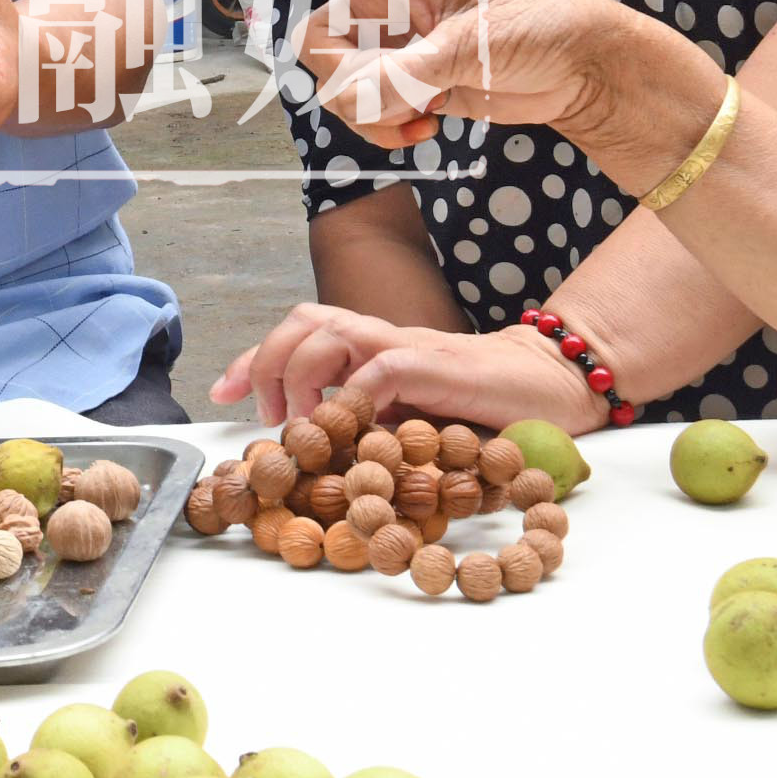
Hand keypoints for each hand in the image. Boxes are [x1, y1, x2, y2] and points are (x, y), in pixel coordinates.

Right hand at [201, 0, 699, 161]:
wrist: (587, 73)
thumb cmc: (547, 29)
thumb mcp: (479, 45)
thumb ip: (411, 71)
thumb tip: (361, 99)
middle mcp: (388, 8)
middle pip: (317, 43)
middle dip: (346, 80)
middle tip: (401, 92)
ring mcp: (396, 50)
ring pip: (336, 87)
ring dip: (370, 114)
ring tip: (425, 114)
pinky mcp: (410, 87)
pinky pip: (365, 115)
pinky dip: (385, 129)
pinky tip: (426, 127)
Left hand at [214, 306, 594, 430]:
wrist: (554, 383)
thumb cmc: (487, 409)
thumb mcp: (416, 420)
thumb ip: (375, 426)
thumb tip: (327, 458)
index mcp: (374, 349)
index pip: (302, 333)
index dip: (254, 359)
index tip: (222, 395)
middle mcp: (384, 339)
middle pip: (304, 319)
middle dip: (267, 361)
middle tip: (269, 417)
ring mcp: (409, 347)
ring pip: (331, 330)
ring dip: (303, 373)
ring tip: (307, 423)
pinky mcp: (438, 365)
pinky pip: (382, 364)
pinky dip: (357, 390)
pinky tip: (352, 420)